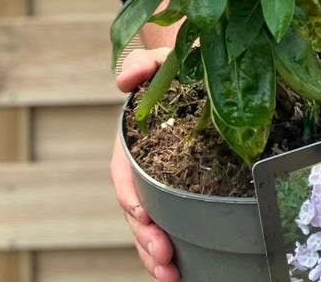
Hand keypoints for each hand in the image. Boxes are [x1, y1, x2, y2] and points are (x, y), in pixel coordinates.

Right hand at [111, 47, 179, 281]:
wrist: (198, 70)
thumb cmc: (177, 66)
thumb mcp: (161, 61)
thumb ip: (142, 65)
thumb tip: (124, 79)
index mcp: (131, 142)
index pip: (123, 174)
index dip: (130, 195)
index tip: (143, 212)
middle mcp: (141, 168)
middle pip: (136, 210)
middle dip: (145, 237)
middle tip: (164, 257)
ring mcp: (159, 184)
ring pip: (150, 227)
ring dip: (155, 254)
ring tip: (171, 276)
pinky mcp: (182, 192)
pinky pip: (173, 225)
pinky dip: (177, 250)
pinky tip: (186, 272)